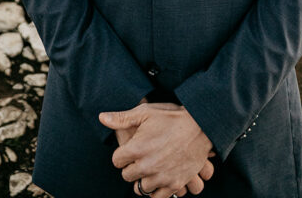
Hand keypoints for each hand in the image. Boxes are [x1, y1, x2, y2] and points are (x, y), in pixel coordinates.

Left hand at [99, 103, 213, 197]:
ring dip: (143, 179)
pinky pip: (157, 197)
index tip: (129, 149)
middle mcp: (146, 166)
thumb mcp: (146, 112)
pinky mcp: (174, 184)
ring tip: (149, 168)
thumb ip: (121, 118)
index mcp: (136, 149)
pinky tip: (158, 178)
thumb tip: (101, 118)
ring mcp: (160, 177)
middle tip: (140, 158)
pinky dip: (156, 190)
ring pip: (141, 188)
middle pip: (127, 176)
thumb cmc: (171, 117)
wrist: (200, 126)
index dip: (122, 154)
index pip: (116, 161)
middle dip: (131, 167)